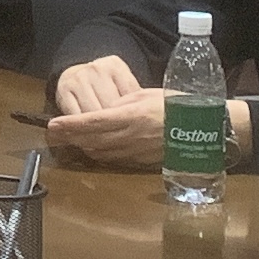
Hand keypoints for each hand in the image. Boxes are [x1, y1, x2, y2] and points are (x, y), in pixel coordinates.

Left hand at [42, 54, 166, 166]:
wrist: (204, 128)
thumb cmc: (176, 105)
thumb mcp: (144, 96)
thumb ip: (121, 104)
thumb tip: (102, 112)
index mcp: (131, 117)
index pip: (93, 122)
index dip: (70, 125)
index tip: (53, 124)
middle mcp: (130, 137)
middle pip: (91, 140)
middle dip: (70, 137)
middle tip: (53, 134)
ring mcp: (136, 152)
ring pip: (100, 152)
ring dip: (82, 146)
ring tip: (69, 139)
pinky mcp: (141, 162)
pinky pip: (114, 159)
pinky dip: (99, 153)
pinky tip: (92, 147)